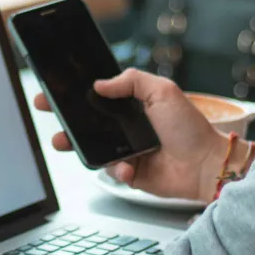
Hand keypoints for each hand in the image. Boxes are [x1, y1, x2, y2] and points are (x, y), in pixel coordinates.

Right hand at [33, 69, 230, 202]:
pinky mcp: (131, 173)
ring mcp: (127, 150)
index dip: (76, 93)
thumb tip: (100, 84)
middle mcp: (127, 127)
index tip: (55, 89)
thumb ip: (131, 81)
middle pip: (89, 121)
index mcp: (134, 105)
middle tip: (47, 110)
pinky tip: (128, 167)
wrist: (206, 164)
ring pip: (93, 147)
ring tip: (63, 141)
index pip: (98, 96)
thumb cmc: (190, 127)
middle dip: (65, 117)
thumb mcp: (163, 91)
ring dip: (76, 144)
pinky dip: (117, 170)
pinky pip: (112, 171)